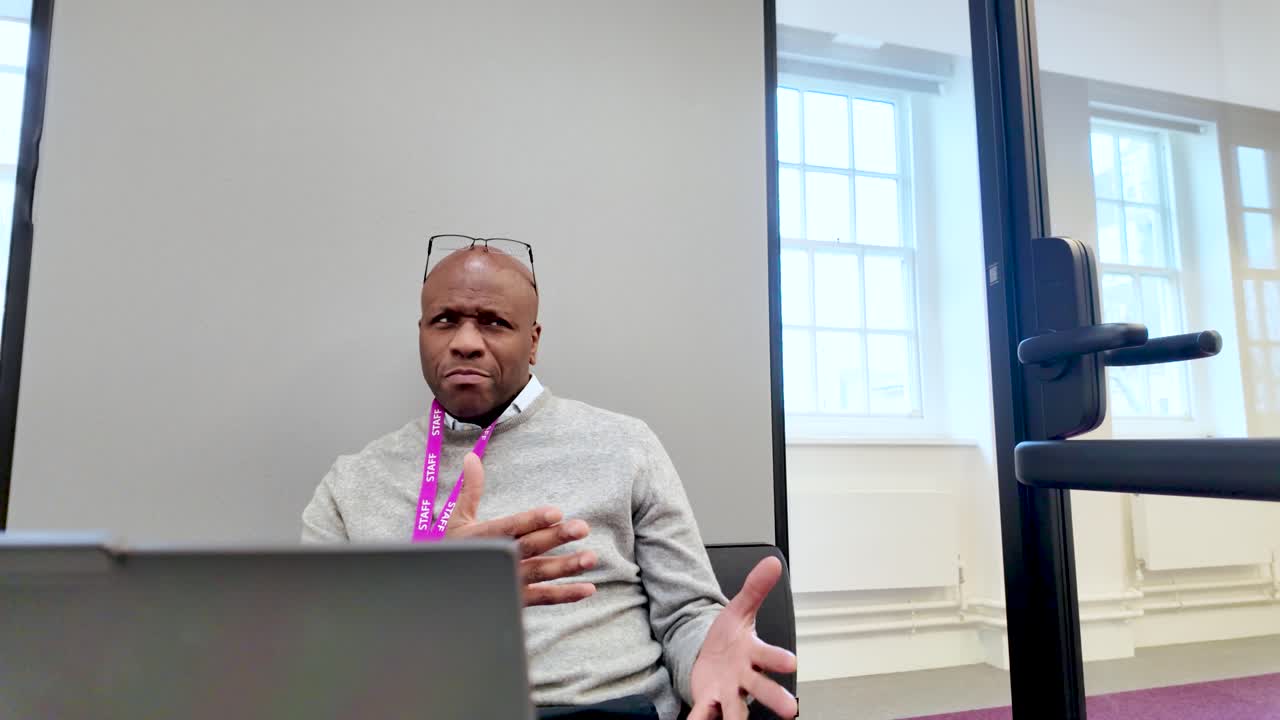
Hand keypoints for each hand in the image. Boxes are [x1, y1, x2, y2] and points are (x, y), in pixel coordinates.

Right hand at [445, 452, 597, 605]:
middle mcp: (498, 560)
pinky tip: (588, 588)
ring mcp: (508, 582)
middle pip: (531, 547)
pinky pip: (543, 598)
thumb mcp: (458, 518)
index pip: (512, 526)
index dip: (533, 520)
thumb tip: (472, 456)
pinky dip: (565, 595)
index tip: (555, 512)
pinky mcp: (516, 600)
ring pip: (540, 573)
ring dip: (567, 566)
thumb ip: (471, 489)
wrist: (440, 591)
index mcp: (485, 536)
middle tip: (582, 527)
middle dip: (556, 537)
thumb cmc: (453, 550)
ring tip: (591, 557)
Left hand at [688, 557, 797, 719]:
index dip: (779, 659)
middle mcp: (744, 677)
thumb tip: (772, 563)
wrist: (707, 657)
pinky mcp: (708, 702)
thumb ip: (755, 588)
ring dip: (737, 717)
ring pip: (736, 709)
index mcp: (753, 654)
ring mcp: (727, 693)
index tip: (791, 662)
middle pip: (761, 688)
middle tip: (790, 710)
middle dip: (774, 698)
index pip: (769, 655)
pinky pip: (704, 716)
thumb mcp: (739, 609)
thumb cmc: (728, 638)